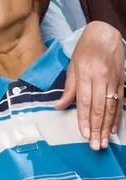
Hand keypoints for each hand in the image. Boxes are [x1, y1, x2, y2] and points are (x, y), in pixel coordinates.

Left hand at [56, 21, 123, 149]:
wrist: (105, 33)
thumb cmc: (84, 49)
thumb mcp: (72, 64)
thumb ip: (68, 87)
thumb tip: (59, 106)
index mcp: (84, 72)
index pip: (84, 100)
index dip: (84, 118)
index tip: (83, 134)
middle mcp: (100, 77)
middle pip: (98, 107)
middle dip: (96, 128)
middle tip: (95, 145)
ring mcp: (113, 80)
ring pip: (110, 107)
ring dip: (107, 126)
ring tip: (104, 142)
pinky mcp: (121, 81)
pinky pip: (120, 102)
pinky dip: (117, 117)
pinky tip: (114, 129)